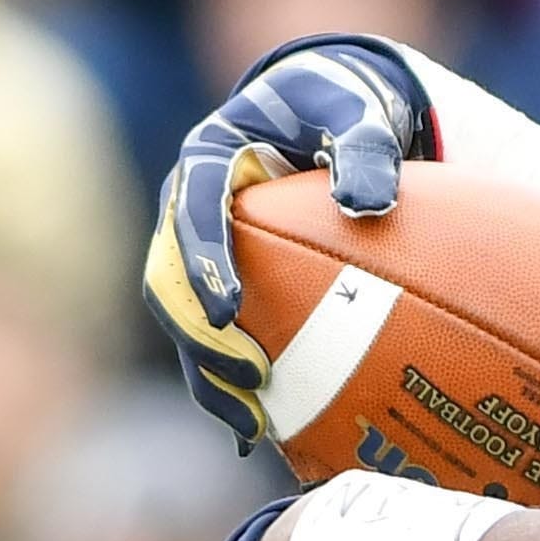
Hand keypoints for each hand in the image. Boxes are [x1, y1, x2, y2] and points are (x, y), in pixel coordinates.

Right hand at [149, 36, 432, 444]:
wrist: (329, 113)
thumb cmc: (340, 108)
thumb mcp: (358, 112)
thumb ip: (366, 147)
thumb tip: (369, 206)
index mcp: (207, 157)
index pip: (192, 209)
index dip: (203, 262)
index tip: (230, 311)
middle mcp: (187, 209)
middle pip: (170, 281)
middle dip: (200, 336)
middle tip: (250, 374)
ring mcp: (197, 252)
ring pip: (182, 323)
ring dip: (209, 375)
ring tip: (251, 422)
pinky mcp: (217, 285)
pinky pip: (212, 340)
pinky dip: (230, 384)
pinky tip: (259, 432)